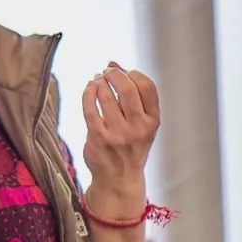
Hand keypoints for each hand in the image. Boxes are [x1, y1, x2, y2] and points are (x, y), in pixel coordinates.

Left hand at [82, 62, 160, 204]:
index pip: (147, 86)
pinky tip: (89, 89)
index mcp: (153, 121)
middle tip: (107, 71)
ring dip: (99, 82)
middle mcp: (138, 128)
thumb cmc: (130, 144)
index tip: (124, 72)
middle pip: (127, 88)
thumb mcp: (142, 123)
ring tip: (97, 80)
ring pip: (105, 95)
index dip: (132, 73)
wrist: (119, 178)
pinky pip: (90, 108)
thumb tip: (113, 63)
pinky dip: (88, 93)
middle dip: (114, 73)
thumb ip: (133, 94)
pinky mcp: (98, 138)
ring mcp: (118, 134)